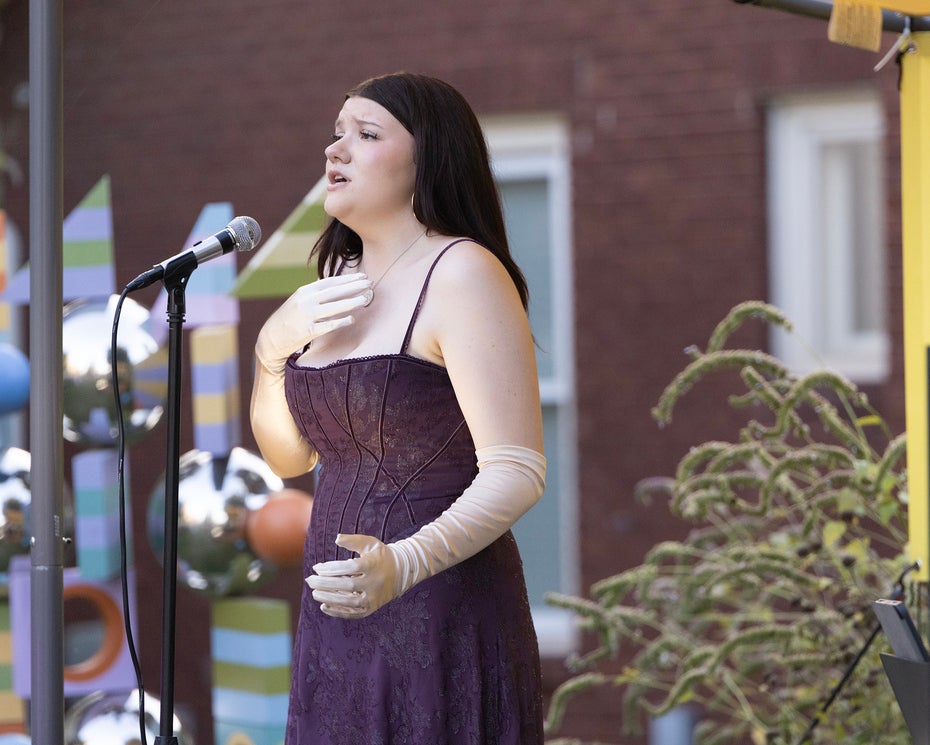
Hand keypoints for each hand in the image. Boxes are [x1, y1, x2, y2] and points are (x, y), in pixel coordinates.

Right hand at [255, 273, 372, 374]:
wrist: (271, 338)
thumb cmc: (289, 319)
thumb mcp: (300, 301)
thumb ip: (317, 294)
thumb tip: (339, 287)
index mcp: (305, 291)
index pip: (330, 282)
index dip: (348, 279)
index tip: (363, 276)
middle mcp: (305, 301)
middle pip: (334, 292)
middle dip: (354, 287)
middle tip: (370, 283)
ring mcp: (306, 316)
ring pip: (333, 307)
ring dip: (351, 302)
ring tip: (366, 299)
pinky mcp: (307, 331)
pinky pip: (327, 325)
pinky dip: (340, 322)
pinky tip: (352, 319)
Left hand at [306, 533, 400, 618]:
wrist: (401, 572)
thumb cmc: (380, 555)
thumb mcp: (370, 543)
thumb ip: (353, 540)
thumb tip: (336, 538)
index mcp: (373, 565)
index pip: (349, 568)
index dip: (331, 568)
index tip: (317, 567)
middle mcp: (374, 583)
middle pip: (348, 585)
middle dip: (326, 584)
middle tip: (310, 580)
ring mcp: (374, 598)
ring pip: (350, 602)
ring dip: (329, 598)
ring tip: (314, 593)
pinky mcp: (372, 608)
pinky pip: (353, 613)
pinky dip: (338, 612)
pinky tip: (324, 606)